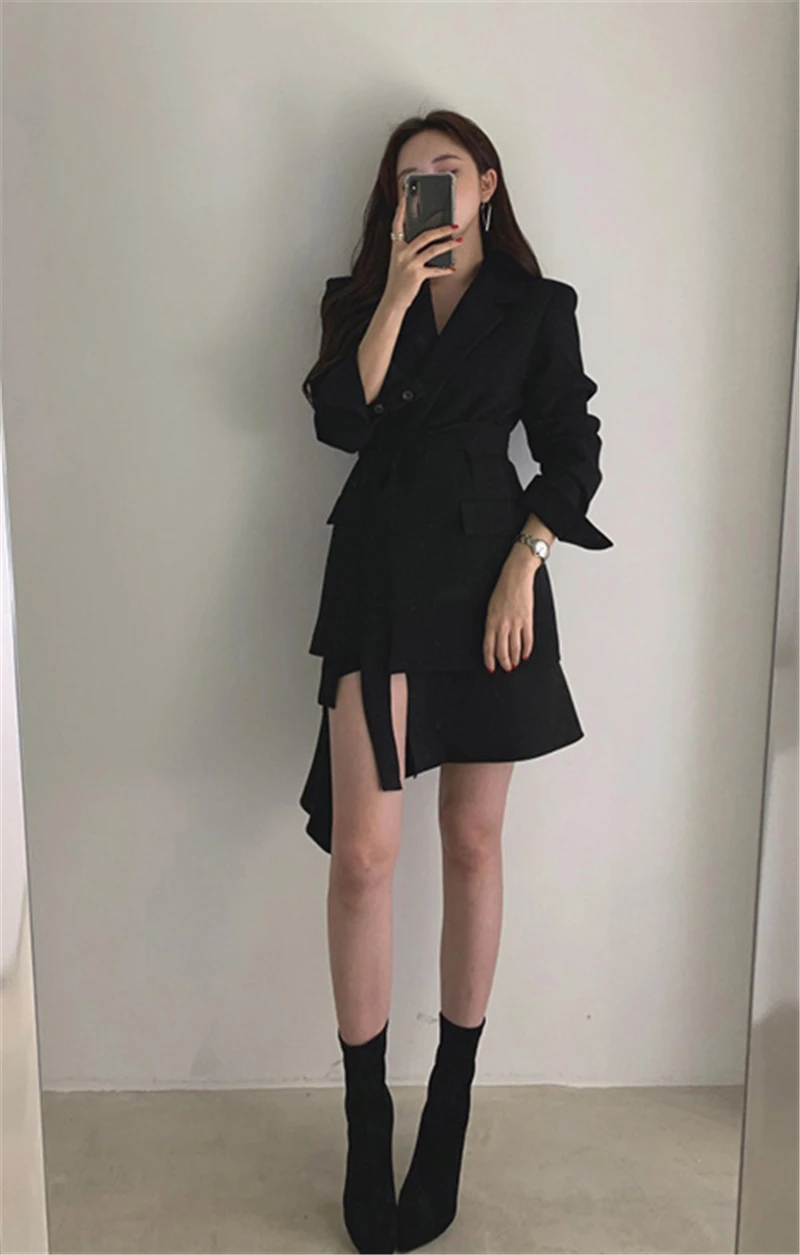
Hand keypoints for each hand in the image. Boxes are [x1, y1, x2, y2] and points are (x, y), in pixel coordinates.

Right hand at [382, 194, 463, 311]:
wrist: (393, 300)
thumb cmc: (398, 280)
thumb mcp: (400, 261)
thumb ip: (409, 248)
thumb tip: (427, 239)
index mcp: (396, 247)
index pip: (397, 223)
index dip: (401, 209)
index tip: (406, 196)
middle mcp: (402, 253)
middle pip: (424, 235)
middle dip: (441, 229)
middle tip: (453, 224)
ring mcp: (409, 264)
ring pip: (432, 250)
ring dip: (448, 245)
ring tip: (458, 241)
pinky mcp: (417, 275)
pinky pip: (435, 269)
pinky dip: (445, 269)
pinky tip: (452, 267)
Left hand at [483, 548, 538, 671]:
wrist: (516, 576)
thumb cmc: (502, 589)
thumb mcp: (491, 607)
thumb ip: (492, 623)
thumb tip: (494, 638)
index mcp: (491, 621)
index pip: (488, 646)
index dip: (489, 660)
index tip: (491, 668)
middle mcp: (502, 624)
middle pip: (502, 650)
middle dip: (504, 662)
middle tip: (506, 668)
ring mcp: (515, 623)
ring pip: (514, 648)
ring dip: (514, 658)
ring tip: (515, 664)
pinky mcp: (527, 620)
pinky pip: (527, 639)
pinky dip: (526, 650)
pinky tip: (525, 655)